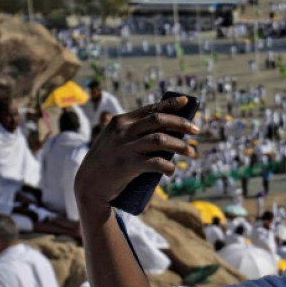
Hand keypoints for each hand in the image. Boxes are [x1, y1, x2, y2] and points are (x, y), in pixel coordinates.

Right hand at [75, 97, 197, 218]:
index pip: (150, 109)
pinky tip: (172, 171)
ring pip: (160, 140)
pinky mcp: (128, 165)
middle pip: (158, 120)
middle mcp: (122, 131)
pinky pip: (156, 162)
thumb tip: (170, 132)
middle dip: (181, 123)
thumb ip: (134, 133)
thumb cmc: (109, 161)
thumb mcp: (116, 140)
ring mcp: (124, 147)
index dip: (170, 104)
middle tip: (196, 130)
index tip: (186, 101)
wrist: (89, 185)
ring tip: (191, 152)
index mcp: (120, 121)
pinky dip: (168, 166)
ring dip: (180, 146)